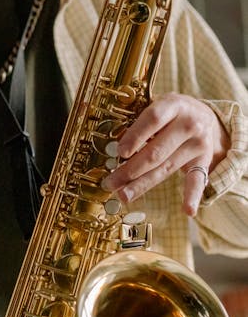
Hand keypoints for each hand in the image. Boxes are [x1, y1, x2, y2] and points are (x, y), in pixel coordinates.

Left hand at [102, 93, 230, 216]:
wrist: (206, 116)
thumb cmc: (171, 112)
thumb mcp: (159, 105)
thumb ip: (141, 121)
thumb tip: (114, 148)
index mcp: (174, 105)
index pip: (153, 120)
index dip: (135, 136)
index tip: (119, 152)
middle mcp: (189, 124)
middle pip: (156, 151)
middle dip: (130, 169)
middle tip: (110, 182)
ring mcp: (198, 144)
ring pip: (166, 167)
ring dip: (143, 184)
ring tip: (123, 195)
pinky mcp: (204, 161)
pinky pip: (197, 180)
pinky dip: (192, 196)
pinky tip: (187, 211)